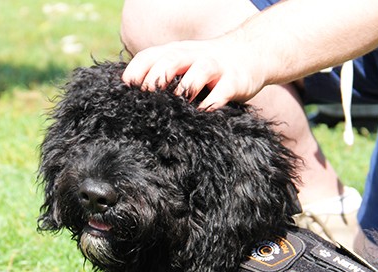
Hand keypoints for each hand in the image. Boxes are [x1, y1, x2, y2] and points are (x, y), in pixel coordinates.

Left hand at [122, 34, 266, 110]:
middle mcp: (194, 55)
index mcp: (176, 52)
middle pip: (172, 59)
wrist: (250, 54)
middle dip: (157, 77)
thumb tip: (131, 99)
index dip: (136, 70)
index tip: (127, 89)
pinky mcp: (234, 80)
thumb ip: (161, 76)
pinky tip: (202, 113)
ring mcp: (216, 66)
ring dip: (185, 88)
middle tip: (147, 97)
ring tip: (176, 105)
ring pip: (199, 72)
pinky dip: (211, 103)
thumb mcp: (183, 64)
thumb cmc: (207, 67)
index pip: (150, 56)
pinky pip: (222, 92)